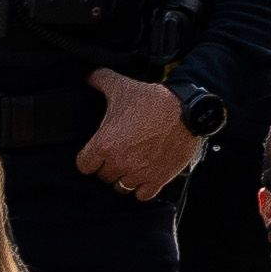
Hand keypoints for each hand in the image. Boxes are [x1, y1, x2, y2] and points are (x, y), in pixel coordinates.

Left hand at [80, 70, 202, 198]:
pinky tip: (145, 176)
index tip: (98, 152)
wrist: (187, 111)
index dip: (90, 158)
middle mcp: (119, 163)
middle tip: (119, 154)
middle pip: (103, 177)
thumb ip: (102, 80)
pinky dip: (143, 188)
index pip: (84, 165)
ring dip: (125, 177)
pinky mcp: (158, 179)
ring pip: (121, 187)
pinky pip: (142, 195)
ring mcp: (139, 173)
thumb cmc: (153, 101)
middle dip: (109, 166)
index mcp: (105, 145)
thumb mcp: (123, 87)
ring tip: (132, 165)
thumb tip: (91, 76)